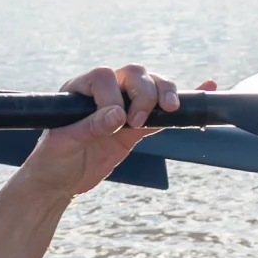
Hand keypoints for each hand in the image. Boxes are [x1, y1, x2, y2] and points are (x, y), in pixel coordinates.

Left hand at [17, 65, 180, 198]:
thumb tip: (117, 114)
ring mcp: (123, 108)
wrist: (57, 183)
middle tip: (137, 121)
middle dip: (144, 92)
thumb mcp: (64, 144)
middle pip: (134, 74)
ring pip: (151, 88)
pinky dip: (181, 104)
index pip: (103, 77)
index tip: (114, 120)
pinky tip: (206, 88)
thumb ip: (89, 127)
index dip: (112, 95)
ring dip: (165, 94)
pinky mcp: (136, 127)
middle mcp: (103, 93)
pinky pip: (161, 113)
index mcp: (79, 90)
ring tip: (171, 109)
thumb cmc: (51, 160)